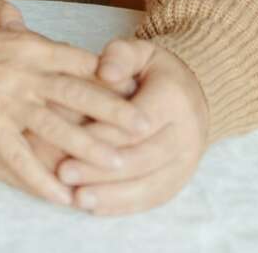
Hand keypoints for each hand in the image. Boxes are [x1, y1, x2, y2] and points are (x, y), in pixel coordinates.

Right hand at [0, 23, 151, 206]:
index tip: (134, 90)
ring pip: (58, 127)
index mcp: (28, 45)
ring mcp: (6, 100)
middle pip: (79, 93)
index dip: (108, 76)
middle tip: (146, 126)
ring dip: (90, 148)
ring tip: (119, 164)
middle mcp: (23, 72)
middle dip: (115, 111)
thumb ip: (15, 23)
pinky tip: (62, 196)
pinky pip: (21, 158)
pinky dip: (43, 180)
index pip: (78, 61)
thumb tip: (30, 31)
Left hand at [55, 39, 209, 214]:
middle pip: (140, 158)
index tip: (68, 138)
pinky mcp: (179, 180)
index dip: (103, 133)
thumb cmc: (153, 70)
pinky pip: (152, 198)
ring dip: (110, 195)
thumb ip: (120, 56)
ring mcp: (186, 162)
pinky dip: (123, 205)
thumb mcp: (139, 51)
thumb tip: (105, 71)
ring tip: (76, 198)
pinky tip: (94, 207)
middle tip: (62, 174)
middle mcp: (186, 135)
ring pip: (148, 185)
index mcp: (174, 99)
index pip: (137, 122)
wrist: (195, 93)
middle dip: (100, 169)